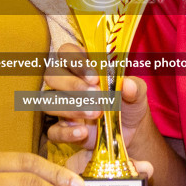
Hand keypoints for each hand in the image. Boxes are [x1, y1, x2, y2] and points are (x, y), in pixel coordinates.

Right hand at [43, 43, 151, 170]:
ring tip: (96, 113)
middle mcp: (66, 84)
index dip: (75, 61)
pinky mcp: (62, 130)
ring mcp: (61, 107)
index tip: (95, 77)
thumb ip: (135, 87)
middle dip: (72, 84)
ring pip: (48, 101)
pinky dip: (65, 132)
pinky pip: (52, 131)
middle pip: (51, 75)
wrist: (131, 131)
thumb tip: (128, 84)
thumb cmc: (129, 103)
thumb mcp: (137, 93)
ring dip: (70, 107)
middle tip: (96, 95)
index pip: (65, 53)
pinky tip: (83, 132)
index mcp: (81, 67)